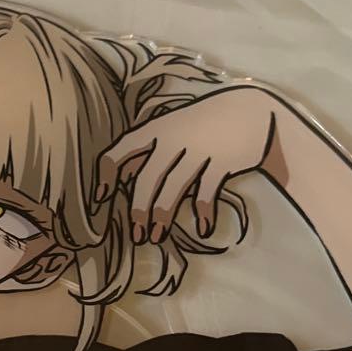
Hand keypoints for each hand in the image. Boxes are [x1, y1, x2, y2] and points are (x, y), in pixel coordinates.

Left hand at [99, 85, 276, 242]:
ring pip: (173, 188)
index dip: (107, 175)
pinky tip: (203, 229)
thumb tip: (119, 176)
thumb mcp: (171, 128)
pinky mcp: (223, 160)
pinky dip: (204, 213)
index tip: (100, 200)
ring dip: (163, 216)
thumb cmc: (202, 126)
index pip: (121, 150)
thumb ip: (147, 150)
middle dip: (138, 210)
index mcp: (155, 129)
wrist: (251, 112)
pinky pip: (207, 192)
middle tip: (136, 236)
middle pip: (147, 179)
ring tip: (157, 238)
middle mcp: (172, 138)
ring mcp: (198, 148)